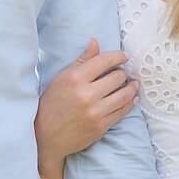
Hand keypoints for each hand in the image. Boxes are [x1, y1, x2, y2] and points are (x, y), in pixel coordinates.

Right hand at [37, 38, 138, 164]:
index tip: (124, 57)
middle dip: (123, 73)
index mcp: (75, 78)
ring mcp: (95, 111)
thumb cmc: (51, 104)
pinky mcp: (101, 126)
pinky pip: (122, 111)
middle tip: (124, 72)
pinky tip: (132, 98)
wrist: (45, 136)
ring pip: (124, 94)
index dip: (118, 56)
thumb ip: (82, 60)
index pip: (105, 61)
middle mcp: (87, 94)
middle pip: (118, 77)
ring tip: (133, 84)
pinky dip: (130, 103)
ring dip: (132, 87)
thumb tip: (95, 42)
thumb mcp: (62, 78)